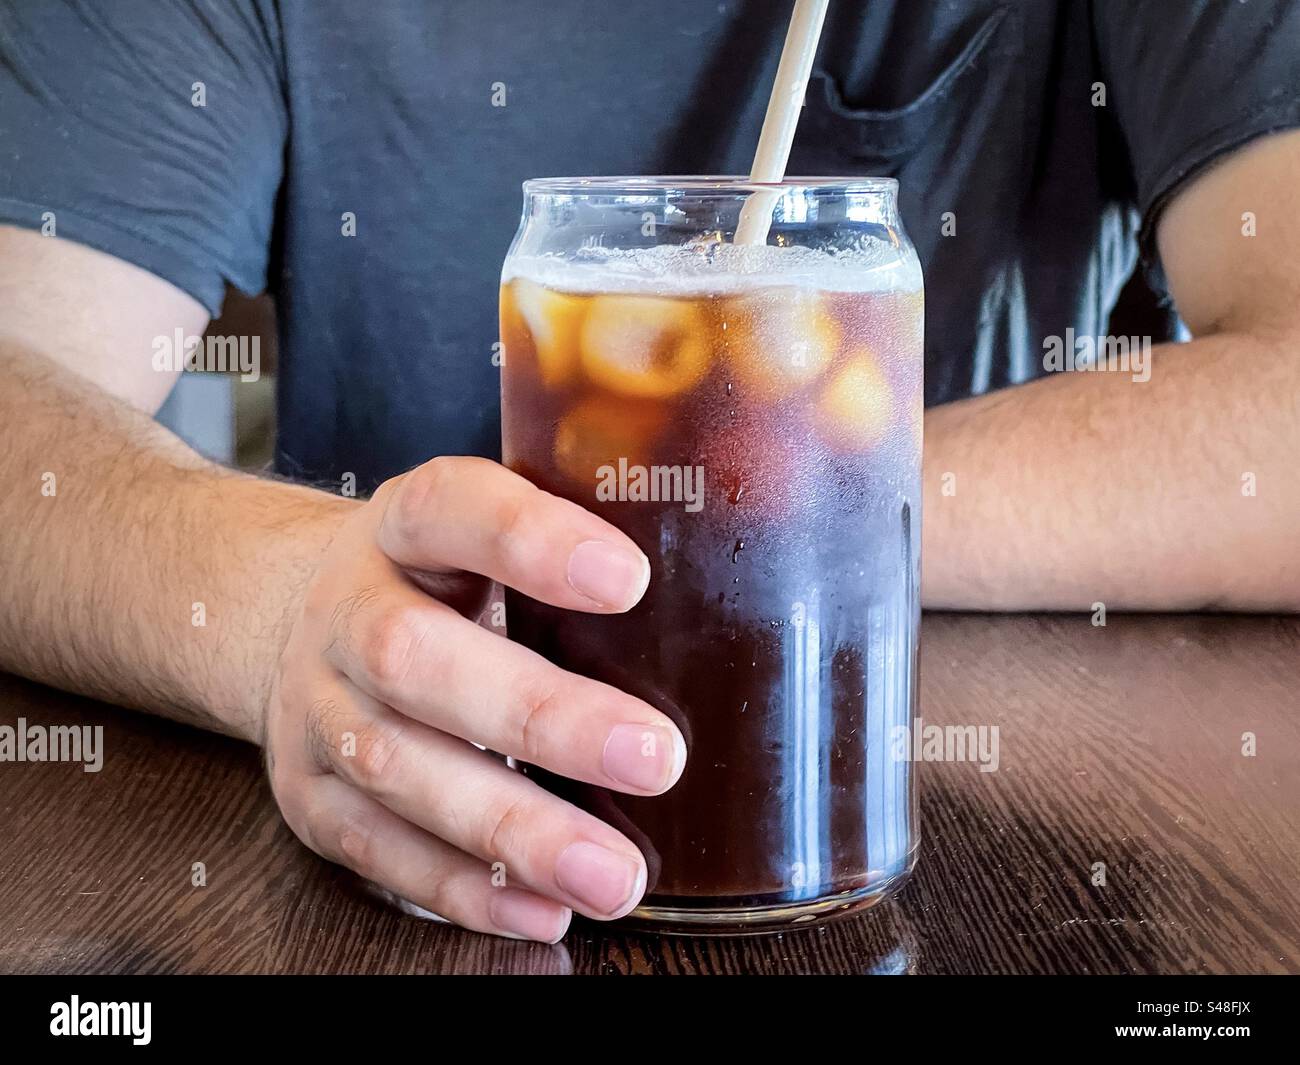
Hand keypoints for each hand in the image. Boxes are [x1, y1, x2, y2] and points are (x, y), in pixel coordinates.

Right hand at [262, 456, 684, 940]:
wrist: (294, 621)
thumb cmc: (434, 580)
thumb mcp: (479, 531)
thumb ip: (568, 545)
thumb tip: (732, 568)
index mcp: (403, 526)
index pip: (450, 509)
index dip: (529, 540)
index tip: (631, 579)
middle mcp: (346, 612)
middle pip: (413, 658)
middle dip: (539, 716)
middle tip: (654, 758)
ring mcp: (317, 709)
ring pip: (396, 769)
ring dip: (512, 831)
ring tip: (614, 875)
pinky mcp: (310, 797)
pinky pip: (377, 850)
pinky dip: (464, 890)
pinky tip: (544, 908)